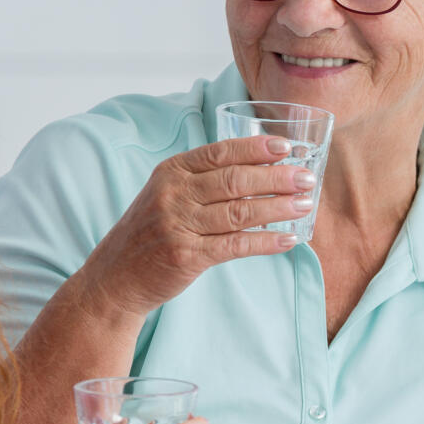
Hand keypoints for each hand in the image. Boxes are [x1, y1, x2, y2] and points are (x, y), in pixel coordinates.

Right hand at [81, 136, 314, 314]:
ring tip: (305, 205)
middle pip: (235, 180)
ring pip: (239, 212)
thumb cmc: (152, 231)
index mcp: (172, 171)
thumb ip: (203, 179)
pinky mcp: (187, 256)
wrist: (116, 276)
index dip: (256, 149)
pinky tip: (288, 239)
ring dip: (278, 208)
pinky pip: (235, 245)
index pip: (221, 153)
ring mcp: (179, 225)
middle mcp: (174, 194)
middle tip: (307, 178)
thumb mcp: (167, 193)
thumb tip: (262, 169)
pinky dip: (265, 241)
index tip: (286, 147)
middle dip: (276, 178)